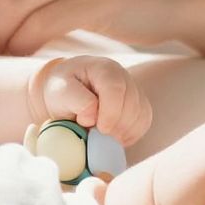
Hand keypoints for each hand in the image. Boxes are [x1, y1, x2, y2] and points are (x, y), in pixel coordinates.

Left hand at [35, 56, 151, 146]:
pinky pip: (144, 123)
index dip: (110, 113)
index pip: (115, 89)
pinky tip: (113, 135)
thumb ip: (76, 100)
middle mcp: (123, 76)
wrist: (69, 93)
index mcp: (104, 68)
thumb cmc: (63, 90)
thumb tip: (92, 116)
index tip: (99, 128)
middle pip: (131, 105)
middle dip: (114, 125)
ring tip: (101, 134)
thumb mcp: (60, 91)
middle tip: (95, 132)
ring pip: (140, 116)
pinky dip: (130, 134)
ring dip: (122, 131)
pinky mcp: (139, 105)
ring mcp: (134, 90)